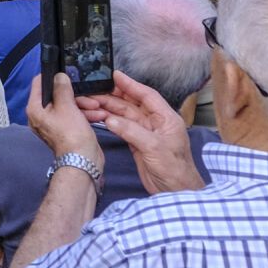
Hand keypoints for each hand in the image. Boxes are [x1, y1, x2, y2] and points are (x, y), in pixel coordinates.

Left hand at [26, 73, 103, 170]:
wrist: (83, 160)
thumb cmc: (72, 135)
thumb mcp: (67, 107)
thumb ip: (62, 89)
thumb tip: (59, 76)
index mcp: (35, 108)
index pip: (38, 84)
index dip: (51, 76)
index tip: (64, 71)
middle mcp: (41, 115)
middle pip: (56, 95)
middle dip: (75, 94)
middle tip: (88, 96)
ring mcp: (53, 123)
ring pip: (68, 105)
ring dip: (83, 104)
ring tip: (97, 107)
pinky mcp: (66, 129)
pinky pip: (73, 116)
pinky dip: (85, 114)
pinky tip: (99, 114)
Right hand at [78, 69, 205, 193]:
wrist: (175, 192)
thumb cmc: (175, 171)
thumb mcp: (154, 148)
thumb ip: (132, 131)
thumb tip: (110, 119)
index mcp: (166, 119)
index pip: (147, 96)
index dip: (130, 84)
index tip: (114, 75)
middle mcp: (156, 123)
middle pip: (132, 103)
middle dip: (114, 96)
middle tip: (95, 89)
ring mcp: (146, 133)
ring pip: (124, 115)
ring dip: (109, 109)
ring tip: (91, 102)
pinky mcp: (137, 143)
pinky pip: (121, 128)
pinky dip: (110, 122)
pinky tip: (99, 117)